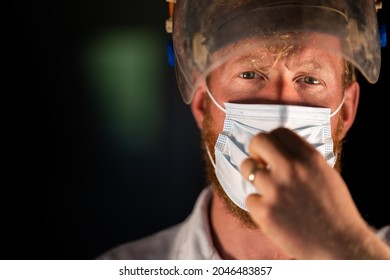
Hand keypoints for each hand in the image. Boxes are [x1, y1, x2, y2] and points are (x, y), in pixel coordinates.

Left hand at [240, 127, 389, 258]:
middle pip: (258, 141)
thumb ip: (301, 158)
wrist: (340, 245)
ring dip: (254, 178)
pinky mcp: (264, 211)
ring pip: (247, 168)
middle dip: (255, 151)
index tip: (270, 152)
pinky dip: (258, 205)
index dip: (271, 141)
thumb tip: (277, 148)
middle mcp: (290, 168)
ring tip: (269, 191)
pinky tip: (274, 213)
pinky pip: (250, 198)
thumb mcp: (324, 174)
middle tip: (260, 163)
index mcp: (308, 157)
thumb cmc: (334, 210)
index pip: (278, 132)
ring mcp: (275, 189)